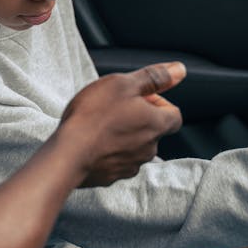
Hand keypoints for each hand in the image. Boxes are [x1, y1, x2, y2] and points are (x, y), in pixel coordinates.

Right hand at [59, 62, 185, 187]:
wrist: (67, 154)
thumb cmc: (93, 115)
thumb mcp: (123, 84)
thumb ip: (154, 77)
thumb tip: (179, 70)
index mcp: (156, 124)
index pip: (174, 115)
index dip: (159, 102)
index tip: (138, 97)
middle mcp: (149, 148)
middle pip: (153, 131)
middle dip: (139, 118)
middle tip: (114, 107)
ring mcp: (130, 165)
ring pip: (135, 147)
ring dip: (124, 135)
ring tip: (100, 125)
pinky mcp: (112, 177)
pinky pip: (117, 161)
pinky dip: (110, 151)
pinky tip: (92, 142)